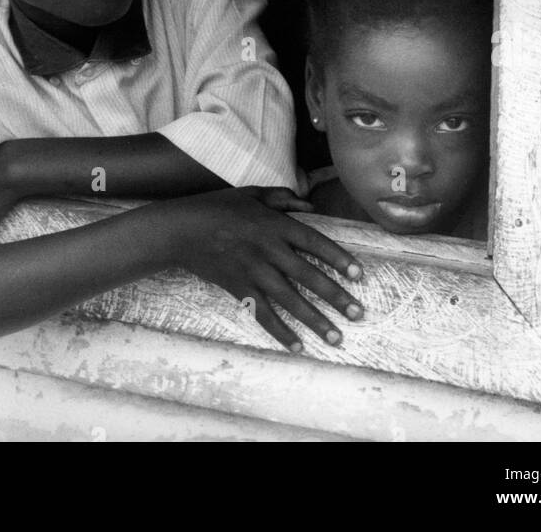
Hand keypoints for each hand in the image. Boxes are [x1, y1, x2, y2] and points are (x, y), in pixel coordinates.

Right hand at [164, 186, 363, 351]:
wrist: (182, 231)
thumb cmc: (218, 208)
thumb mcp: (251, 194)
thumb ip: (283, 199)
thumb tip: (311, 205)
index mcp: (274, 225)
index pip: (314, 242)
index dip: (337, 258)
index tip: (358, 274)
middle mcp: (268, 250)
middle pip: (308, 276)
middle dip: (335, 296)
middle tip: (358, 313)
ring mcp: (253, 272)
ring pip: (290, 300)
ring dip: (315, 320)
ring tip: (337, 337)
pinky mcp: (239, 289)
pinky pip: (263, 314)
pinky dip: (280, 332)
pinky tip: (297, 345)